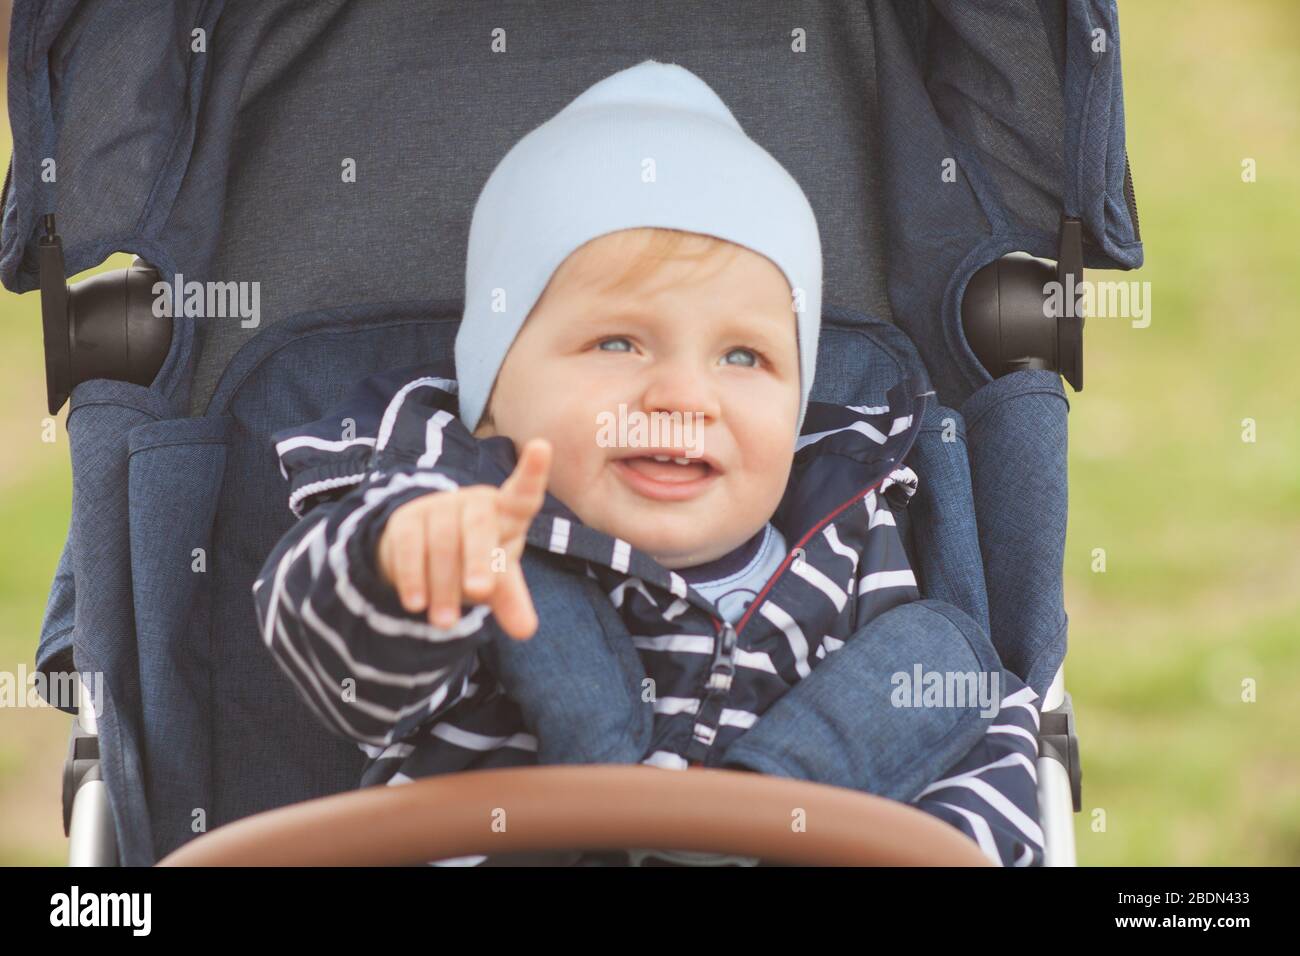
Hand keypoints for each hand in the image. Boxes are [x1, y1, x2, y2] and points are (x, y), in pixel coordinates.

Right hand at [376, 438, 552, 638]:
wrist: (424, 553)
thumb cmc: (476, 559)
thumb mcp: (497, 579)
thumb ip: (511, 600)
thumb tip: (526, 631)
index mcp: (507, 512)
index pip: (523, 493)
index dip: (532, 473)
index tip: (541, 446)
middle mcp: (474, 504)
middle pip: (479, 527)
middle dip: (480, 559)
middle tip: (479, 591)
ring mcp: (439, 507)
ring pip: (443, 543)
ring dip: (444, 586)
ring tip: (445, 623)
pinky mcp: (406, 520)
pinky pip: (410, 547)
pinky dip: (413, 577)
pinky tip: (415, 603)